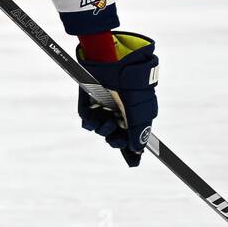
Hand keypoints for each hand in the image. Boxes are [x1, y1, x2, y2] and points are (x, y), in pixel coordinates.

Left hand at [77, 32, 158, 167]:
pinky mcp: (90, 103)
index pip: (132, 136)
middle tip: (115, 141)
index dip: (132, 149)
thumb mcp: (139, 110)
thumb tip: (137, 150)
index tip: (133, 161)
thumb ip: (139, 131)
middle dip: (116, 142)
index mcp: (135, 113)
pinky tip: (95, 118)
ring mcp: (104, 108)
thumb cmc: (131, 86)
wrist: (114, 65)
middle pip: (115, 137)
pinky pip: (88, 121)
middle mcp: (120, 112)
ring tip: (108, 121)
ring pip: (101, 130)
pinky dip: (90, 122)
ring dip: (104, 130)